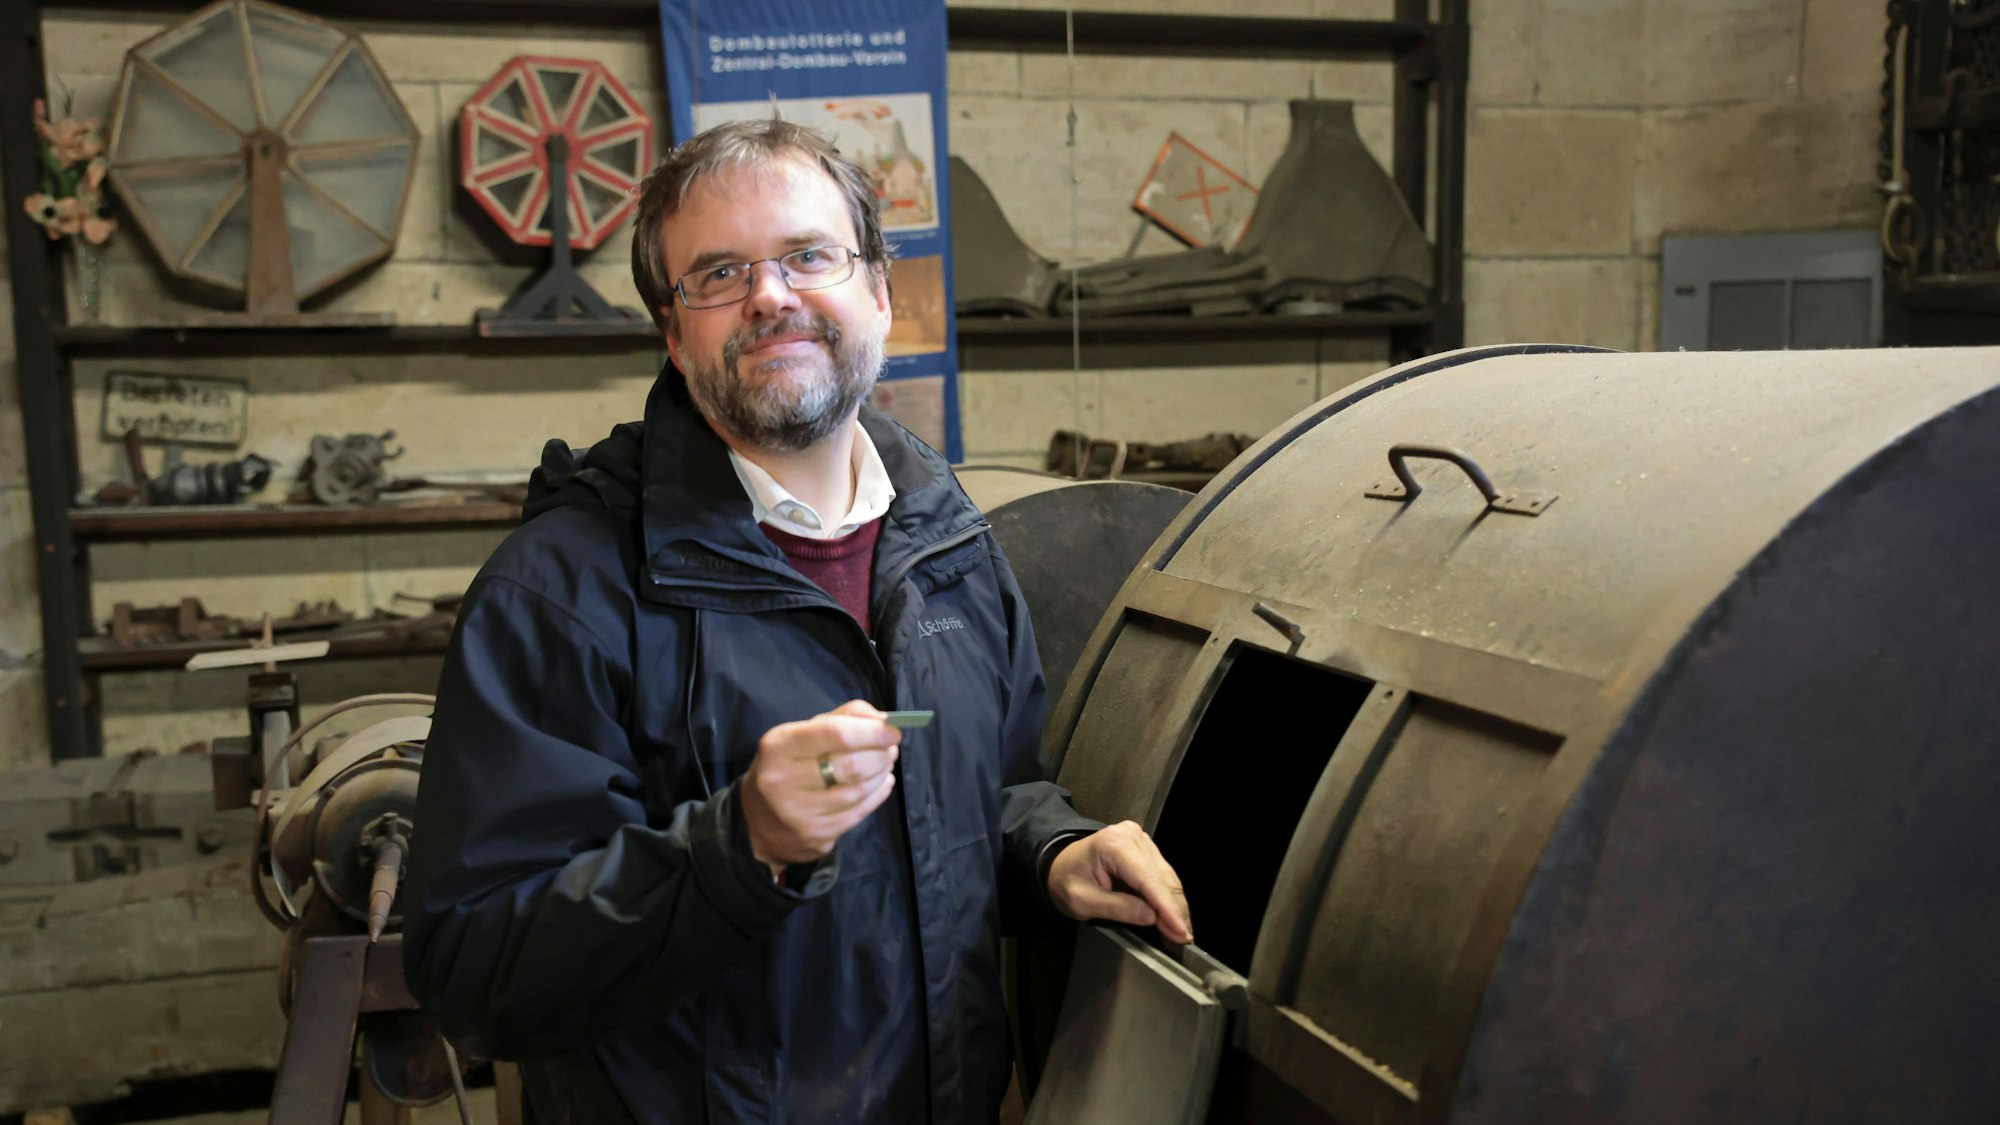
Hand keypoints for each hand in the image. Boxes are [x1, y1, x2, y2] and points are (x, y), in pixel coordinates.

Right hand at [741, 700, 899, 873]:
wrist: (757, 821)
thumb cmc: (787, 765)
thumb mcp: (802, 733)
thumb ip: (843, 718)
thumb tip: (884, 721)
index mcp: (779, 746)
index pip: (835, 734)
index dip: (872, 732)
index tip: (892, 731)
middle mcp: (784, 780)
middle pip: (852, 765)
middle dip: (880, 754)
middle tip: (890, 748)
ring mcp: (799, 813)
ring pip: (859, 791)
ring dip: (881, 774)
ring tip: (884, 764)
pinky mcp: (815, 836)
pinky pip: (859, 812)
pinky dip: (878, 795)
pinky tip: (881, 784)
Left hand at [1045, 821, 1192, 944]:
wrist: (1058, 863)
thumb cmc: (1065, 881)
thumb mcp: (1082, 902)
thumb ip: (1117, 908)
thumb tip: (1151, 917)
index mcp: (1112, 844)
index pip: (1147, 879)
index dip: (1166, 907)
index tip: (1180, 930)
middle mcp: (1130, 835)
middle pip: (1162, 877)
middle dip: (1174, 909)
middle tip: (1182, 937)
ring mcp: (1140, 839)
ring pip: (1166, 876)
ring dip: (1174, 905)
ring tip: (1179, 931)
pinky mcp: (1144, 847)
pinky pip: (1162, 873)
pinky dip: (1167, 896)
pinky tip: (1171, 915)